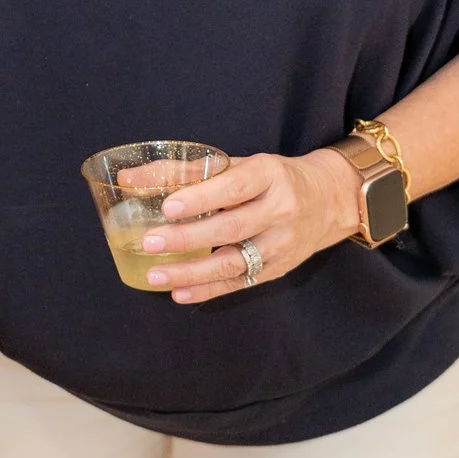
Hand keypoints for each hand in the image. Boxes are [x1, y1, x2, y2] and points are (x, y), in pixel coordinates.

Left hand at [139, 149, 360, 304]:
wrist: (329, 199)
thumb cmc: (272, 178)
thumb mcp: (239, 164)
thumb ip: (185, 170)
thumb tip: (128, 176)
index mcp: (269, 175)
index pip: (234, 187)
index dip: (201, 198)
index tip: (168, 207)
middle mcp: (280, 210)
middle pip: (232, 228)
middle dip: (188, 238)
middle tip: (150, 242)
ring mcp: (281, 244)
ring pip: (235, 262)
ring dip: (192, 272)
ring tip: (156, 275)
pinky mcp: (278, 268)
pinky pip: (240, 282)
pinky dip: (208, 290)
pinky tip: (179, 293)